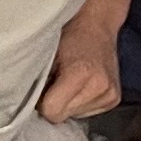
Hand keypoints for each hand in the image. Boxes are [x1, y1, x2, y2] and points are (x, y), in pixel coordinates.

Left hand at [39, 6, 124, 123]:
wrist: (97, 25)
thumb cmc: (66, 37)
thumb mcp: (47, 55)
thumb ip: (38, 83)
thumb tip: (26, 108)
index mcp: (81, 74)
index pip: (52, 112)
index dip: (42, 102)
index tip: (45, 85)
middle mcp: (101, 87)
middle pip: (63, 116)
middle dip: (56, 103)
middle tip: (57, 81)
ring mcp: (111, 95)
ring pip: (75, 116)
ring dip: (69, 103)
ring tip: (71, 81)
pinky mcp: (115, 99)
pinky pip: (87, 113)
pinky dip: (81, 102)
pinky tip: (83, 85)